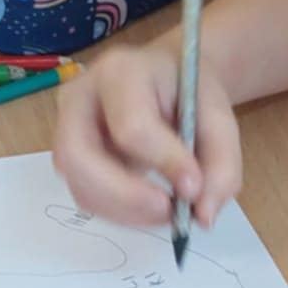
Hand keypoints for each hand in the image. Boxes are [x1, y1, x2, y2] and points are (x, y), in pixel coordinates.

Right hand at [52, 40, 241, 229]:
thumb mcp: (219, 119)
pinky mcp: (69, 158)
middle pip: (78, 156)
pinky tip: (149, 207)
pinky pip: (85, 196)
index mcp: (121, 71)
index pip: (131, 125)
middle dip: (125, 197)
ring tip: (167, 211)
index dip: (163, 161)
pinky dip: (120, 213)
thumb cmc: (189, 96)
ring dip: (126, 212)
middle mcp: (80, 97)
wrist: (168, 84)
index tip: (194, 188)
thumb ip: (221, 164)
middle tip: (169, 213)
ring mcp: (66, 128)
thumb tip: (202, 216)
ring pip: (79, 184)